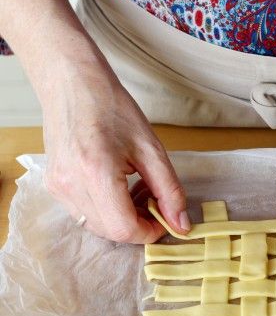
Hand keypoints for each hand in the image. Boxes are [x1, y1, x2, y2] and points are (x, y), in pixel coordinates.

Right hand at [41, 55, 189, 242]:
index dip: (149, 232)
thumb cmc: (113, 108)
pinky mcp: (53, 185)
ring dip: (121, 218)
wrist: (73, 84)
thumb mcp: (151, 149)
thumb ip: (169, 190)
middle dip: (138, 224)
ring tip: (135, 188)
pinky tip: (116, 185)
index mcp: (96, 173)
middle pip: (110, 232)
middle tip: (153, 199)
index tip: (165, 219)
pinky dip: (105, 209)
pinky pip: (83, 213)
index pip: (124, 229)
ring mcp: (58, 187)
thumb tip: (182, 224)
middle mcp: (70, 185)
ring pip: (96, 226)